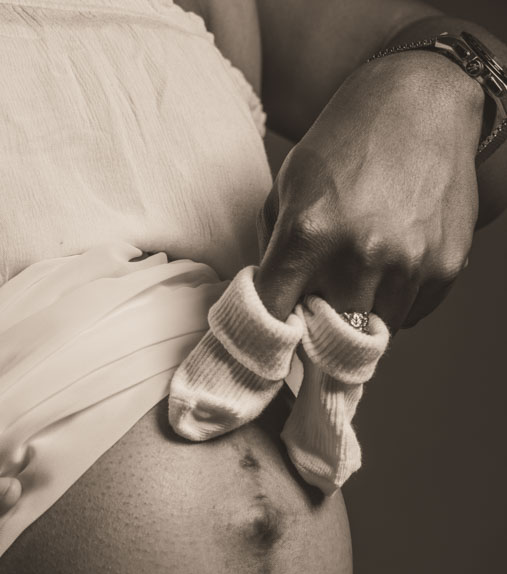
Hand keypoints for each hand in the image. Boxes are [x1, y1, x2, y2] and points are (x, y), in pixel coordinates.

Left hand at [255, 51, 482, 332]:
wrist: (422, 99)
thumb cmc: (347, 141)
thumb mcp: (289, 184)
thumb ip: (271, 249)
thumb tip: (266, 303)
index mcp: (309, 231)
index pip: (274, 316)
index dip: (269, 330)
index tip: (271, 332)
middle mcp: (360, 254)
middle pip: (326, 335)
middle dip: (317, 324)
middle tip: (318, 300)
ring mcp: (408, 263)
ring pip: (371, 333)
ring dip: (359, 317)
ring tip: (359, 274)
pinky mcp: (445, 266)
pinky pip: (410, 315)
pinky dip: (395, 303)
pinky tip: (392, 263)